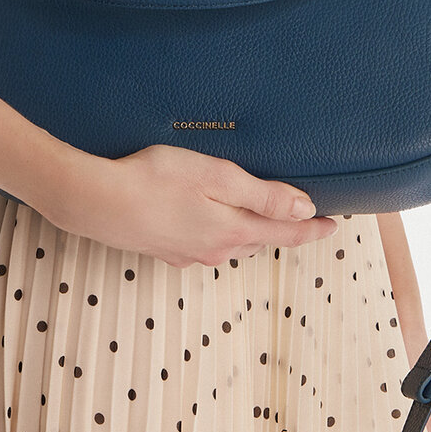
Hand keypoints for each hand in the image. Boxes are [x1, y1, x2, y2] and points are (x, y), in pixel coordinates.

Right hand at [45, 143, 339, 267]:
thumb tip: (304, 208)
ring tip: (260, 217)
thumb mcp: (216, 177)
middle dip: (283, 229)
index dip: (313, 228)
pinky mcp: (166, 251)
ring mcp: (189, 254)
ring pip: (233, 244)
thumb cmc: (153, 180)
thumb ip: (262, 194)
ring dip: (250, 232)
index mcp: (233, 230)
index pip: (286, 231)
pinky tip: (209, 221)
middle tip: (302, 217)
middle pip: (260, 239)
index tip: (334, 225)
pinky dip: (219, 234)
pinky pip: (206, 245)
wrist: (96, 203)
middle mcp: (216, 249)